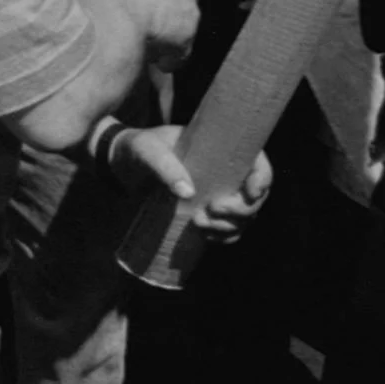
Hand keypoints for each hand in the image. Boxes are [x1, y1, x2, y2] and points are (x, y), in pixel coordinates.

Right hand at [84, 0, 198, 66]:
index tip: (136, 3)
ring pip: (178, 34)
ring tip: (141, 43)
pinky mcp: (185, 44)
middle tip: (138, 24)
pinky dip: (165, 59)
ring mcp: (190, 20)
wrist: (119, 11)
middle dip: (161, 18)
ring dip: (163, 40)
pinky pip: (177, 55)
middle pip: (177, 10)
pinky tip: (149, 59)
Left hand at [108, 126, 272, 242]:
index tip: (250, 192)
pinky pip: (229, 229)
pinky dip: (224, 236)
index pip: (256, 161)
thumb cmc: (137, 148)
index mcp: (218, 147)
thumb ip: (163, 166)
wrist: (121, 164)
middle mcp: (224, 171)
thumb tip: (188, 192)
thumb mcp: (146, 150)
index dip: (263, 177)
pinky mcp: (207, 209)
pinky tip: (207, 236)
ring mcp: (218, 192)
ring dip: (230, 226)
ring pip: (244, 216)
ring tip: (199, 224)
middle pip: (255, 196)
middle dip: (241, 209)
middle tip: (212, 209)